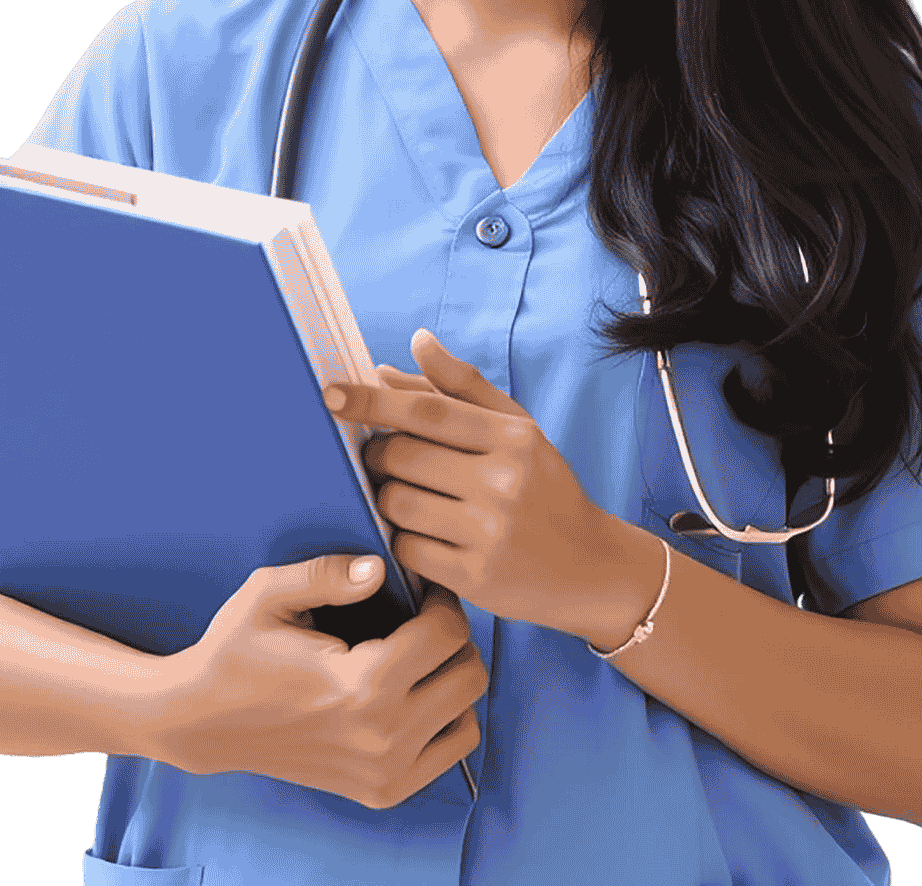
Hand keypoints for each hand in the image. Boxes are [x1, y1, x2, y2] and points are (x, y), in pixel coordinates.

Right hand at [157, 555, 483, 809]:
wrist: (204, 724)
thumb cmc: (235, 653)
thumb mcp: (267, 596)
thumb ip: (328, 574)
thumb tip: (380, 568)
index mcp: (361, 685)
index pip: (447, 634)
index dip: (441, 601)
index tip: (422, 591)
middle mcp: (382, 736)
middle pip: (469, 674)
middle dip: (453, 638)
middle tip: (421, 622)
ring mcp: (384, 772)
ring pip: (468, 714)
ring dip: (451, 680)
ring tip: (416, 659)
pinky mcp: (382, 792)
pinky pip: (452, 750)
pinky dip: (445, 720)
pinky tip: (413, 696)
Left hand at [326, 330, 645, 634]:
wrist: (591, 567)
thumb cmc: (545, 489)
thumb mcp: (519, 430)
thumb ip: (463, 387)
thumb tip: (414, 342)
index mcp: (512, 437)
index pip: (425, 411)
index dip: (371, 401)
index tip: (330, 393)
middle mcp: (503, 481)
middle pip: (400, 456)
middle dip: (379, 454)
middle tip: (385, 458)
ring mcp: (489, 532)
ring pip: (395, 503)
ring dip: (387, 497)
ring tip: (408, 497)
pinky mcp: (475, 579)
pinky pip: (406, 548)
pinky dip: (403, 539)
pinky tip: (423, 534)